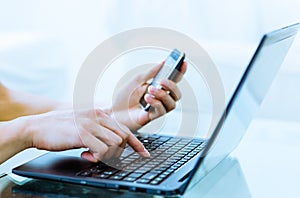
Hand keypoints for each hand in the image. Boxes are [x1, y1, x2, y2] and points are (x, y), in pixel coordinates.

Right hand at [24, 109, 149, 161]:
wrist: (35, 127)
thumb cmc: (59, 128)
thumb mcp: (83, 122)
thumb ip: (98, 127)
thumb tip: (112, 139)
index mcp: (100, 113)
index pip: (125, 129)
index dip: (137, 144)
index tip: (144, 154)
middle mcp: (98, 116)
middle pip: (123, 138)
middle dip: (119, 152)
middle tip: (106, 158)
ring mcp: (91, 124)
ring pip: (116, 144)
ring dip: (107, 155)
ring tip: (91, 155)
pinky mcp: (82, 134)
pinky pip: (102, 150)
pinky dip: (97, 157)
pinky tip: (85, 155)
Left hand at [110, 62, 186, 130]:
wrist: (112, 112)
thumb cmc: (123, 98)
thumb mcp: (136, 80)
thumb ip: (150, 72)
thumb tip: (163, 62)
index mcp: (157, 88)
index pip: (173, 80)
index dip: (180, 72)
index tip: (183, 63)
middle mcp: (159, 99)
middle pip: (177, 94)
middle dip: (172, 86)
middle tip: (162, 81)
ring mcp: (157, 108)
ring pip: (172, 103)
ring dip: (162, 94)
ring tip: (150, 90)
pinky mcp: (152, 117)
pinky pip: (162, 110)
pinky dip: (156, 102)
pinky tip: (147, 99)